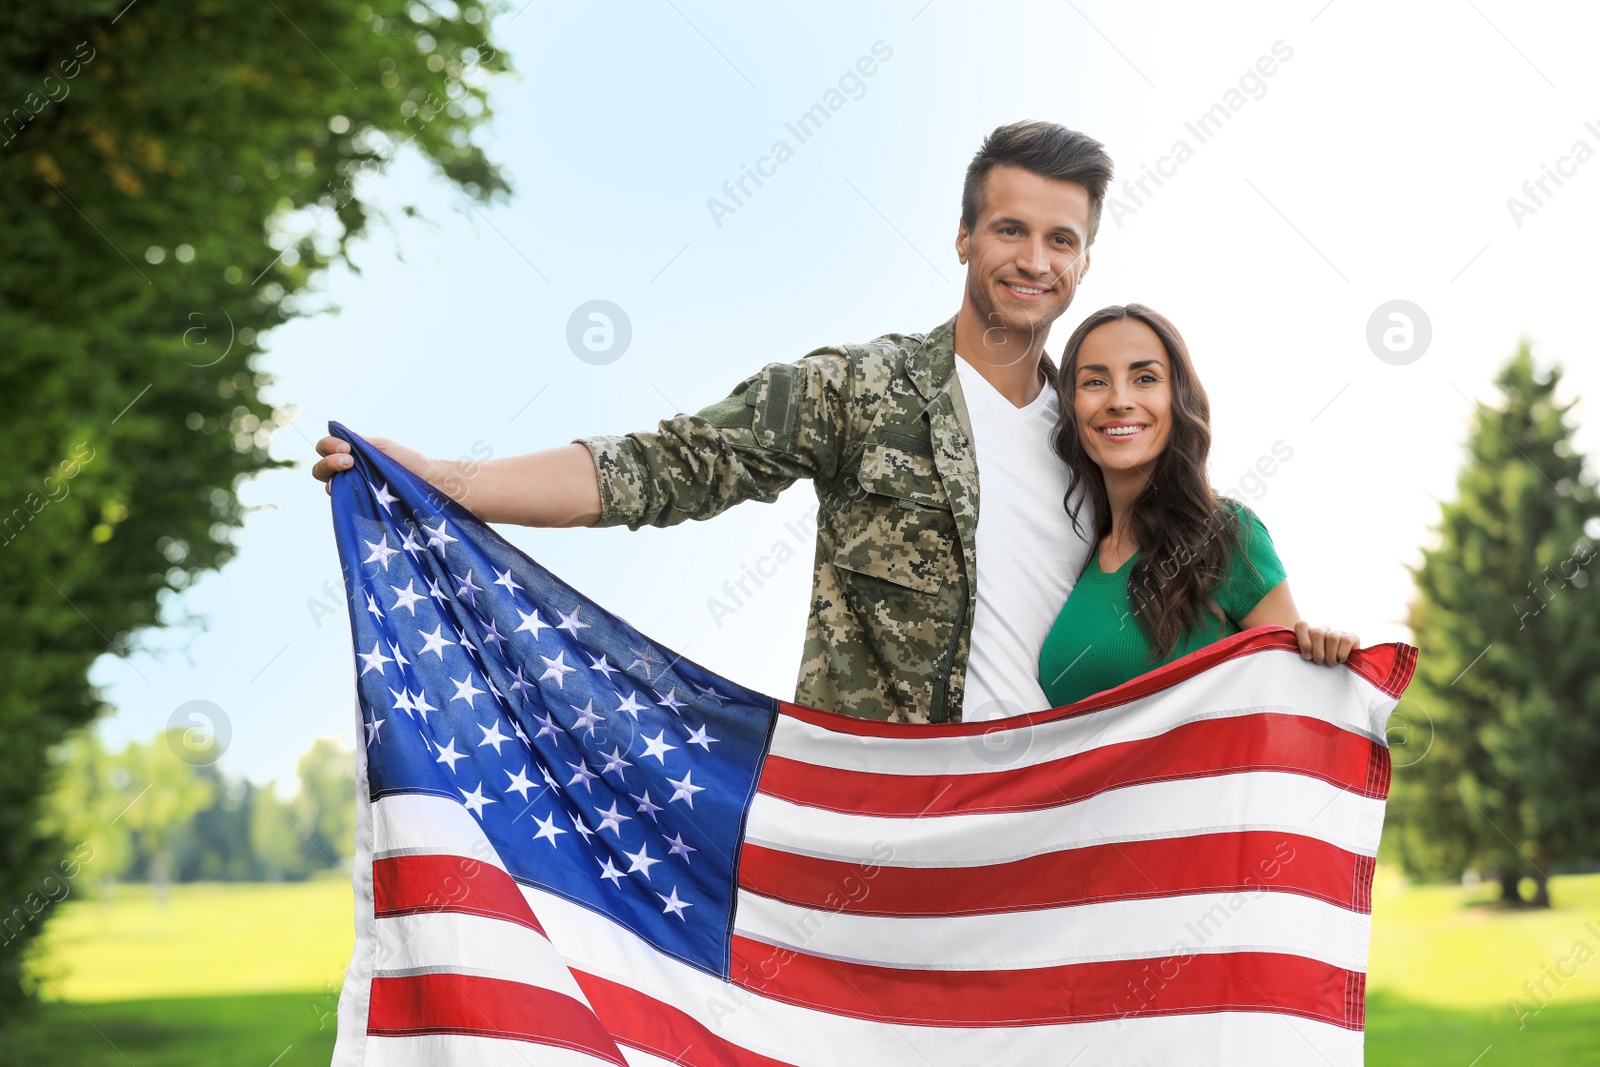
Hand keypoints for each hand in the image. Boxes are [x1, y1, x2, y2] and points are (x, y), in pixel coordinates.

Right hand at [311, 435, 431, 495]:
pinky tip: (354, 488)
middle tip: (348, 459)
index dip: (329, 446)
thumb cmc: (407, 462)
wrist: (426, 481)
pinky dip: (342, 493)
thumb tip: (334, 429)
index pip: (325, 449)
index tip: (346, 447)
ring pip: (327, 485)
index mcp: (351, 456)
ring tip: (351, 469)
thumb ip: (358, 441)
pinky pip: (342, 502)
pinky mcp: (360, 507)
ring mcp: (352, 491)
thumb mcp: (380, 446)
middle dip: (328, 461)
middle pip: (321, 469)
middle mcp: (348, 474)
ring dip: (332, 473)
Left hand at [1293, 621, 1358, 666]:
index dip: (1303, 642)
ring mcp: (1337, 631)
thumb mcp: (1309, 658)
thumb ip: (1304, 652)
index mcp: (1309, 631)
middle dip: (1318, 652)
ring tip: (1330, 663)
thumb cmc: (1320, 662)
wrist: (1340, 666)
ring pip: (1332, 637)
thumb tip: (1307, 655)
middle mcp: (1323, 629)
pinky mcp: (1352, 636)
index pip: (1302, 625)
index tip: (1307, 656)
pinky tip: (1340, 659)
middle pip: (1317, 632)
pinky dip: (1342, 653)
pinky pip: (1346, 640)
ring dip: (1330, 654)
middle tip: (1320, 662)